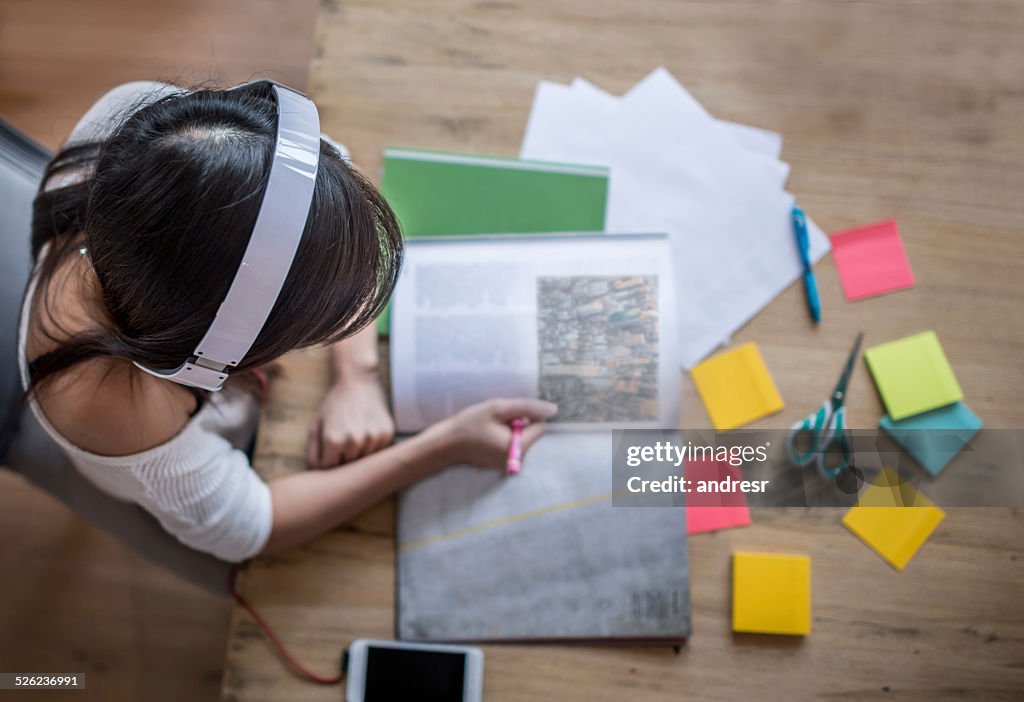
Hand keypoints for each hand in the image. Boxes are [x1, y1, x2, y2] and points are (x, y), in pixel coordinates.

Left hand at [307, 373, 393, 467]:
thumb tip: (317, 474)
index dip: (328, 459)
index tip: (329, 450)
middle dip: (344, 457)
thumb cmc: (335, 404)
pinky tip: (367, 431)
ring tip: (356, 434)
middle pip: (348, 466)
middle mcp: (354, 441)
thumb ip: (313, 452)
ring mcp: (373, 438)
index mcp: (333, 440)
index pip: (329, 467)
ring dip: (359, 453)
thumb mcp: (316, 424)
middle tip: (343, 440)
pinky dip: (372, 447)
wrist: (359, 382)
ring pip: (364, 461)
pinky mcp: (387, 435)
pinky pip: (378, 452)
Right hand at [431, 398, 557, 469]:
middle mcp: (518, 460)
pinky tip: (489, 434)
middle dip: (519, 422)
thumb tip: (554, 409)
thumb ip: (527, 408)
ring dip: (511, 428)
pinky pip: (512, 445)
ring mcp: (510, 464)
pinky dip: (504, 436)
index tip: (512, 411)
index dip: (529, 414)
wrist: (444, 444)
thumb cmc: (469, 425)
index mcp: (519, 447)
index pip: (541, 426)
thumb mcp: (497, 409)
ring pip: (522, 438)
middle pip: (532, 433)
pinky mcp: (502, 463)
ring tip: (491, 426)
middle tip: (498, 419)